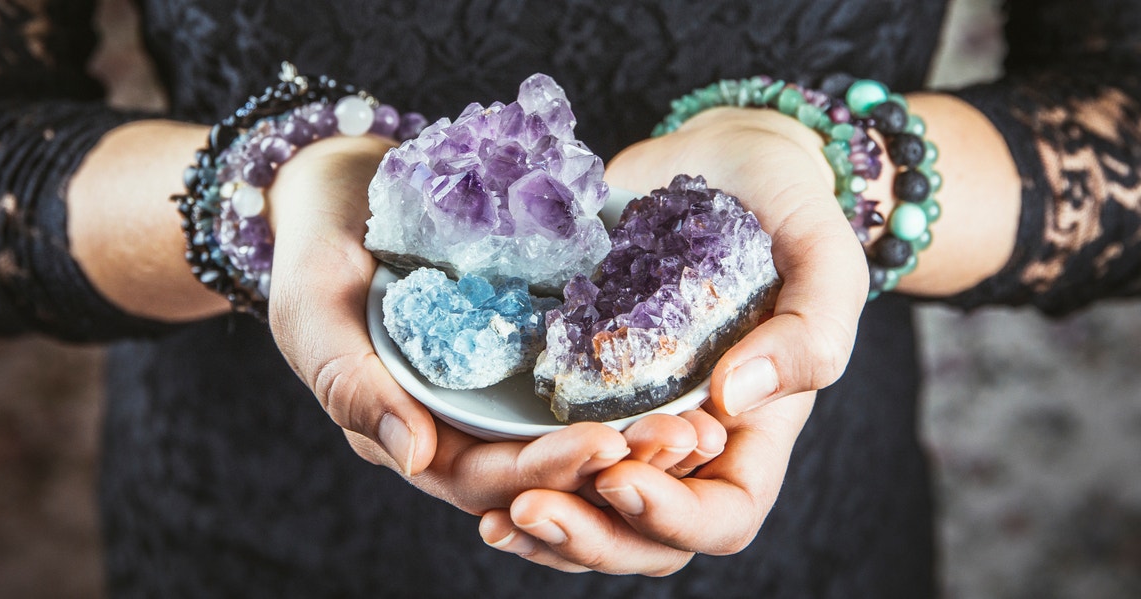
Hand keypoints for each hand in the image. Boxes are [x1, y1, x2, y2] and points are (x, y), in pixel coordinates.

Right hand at [263, 135, 717, 514]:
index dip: (546, 471)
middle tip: (681, 441)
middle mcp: (462, 424)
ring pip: (572, 428)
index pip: (485, 478)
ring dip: (634, 432)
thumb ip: (351, 384)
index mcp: (410, 436)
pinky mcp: (525, 343)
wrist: (342, 189)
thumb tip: (414, 457)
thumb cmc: (311, 254)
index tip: (606, 447)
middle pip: (544, 465)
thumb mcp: (313, 314)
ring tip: (698, 421)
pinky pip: (580, 372)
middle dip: (613, 462)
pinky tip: (682, 363)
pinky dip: (627, 377)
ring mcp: (497, 386)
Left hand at [477, 106, 866, 573]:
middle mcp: (686, 442)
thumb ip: (808, 335)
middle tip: (527, 507)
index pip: (722, 515)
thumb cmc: (788, 210)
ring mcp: (629, 418)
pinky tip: (465, 468)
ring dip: (543, 526)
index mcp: (752, 433)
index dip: (670, 516)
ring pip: (589, 511)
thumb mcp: (825, 262)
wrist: (721, 160)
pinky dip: (514, 474)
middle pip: (646, 537)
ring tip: (493, 512)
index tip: (617, 477)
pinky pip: (548, 453)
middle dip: (588, 535)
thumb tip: (732, 398)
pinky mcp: (579, 383)